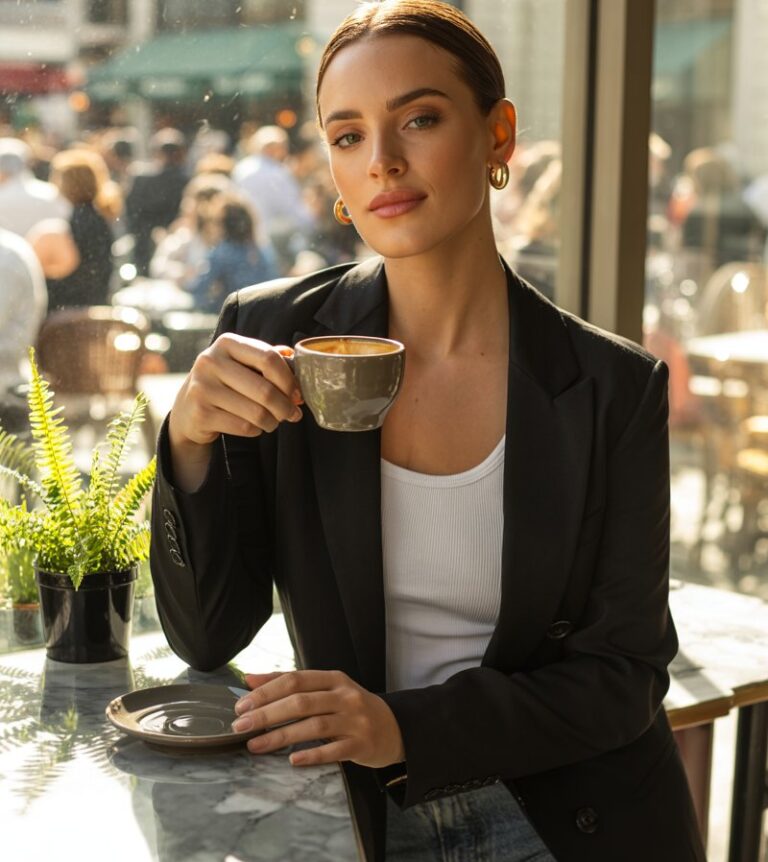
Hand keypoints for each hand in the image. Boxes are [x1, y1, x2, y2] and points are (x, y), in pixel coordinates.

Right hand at [168, 334, 301, 490]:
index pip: (268, 358)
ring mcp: (202, 388)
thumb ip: (270, 360)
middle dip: (285, 406)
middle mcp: (211, 361)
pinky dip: (256, 430)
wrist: (188, 408)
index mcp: (227, 343)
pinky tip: (253, 426)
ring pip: (256, 412)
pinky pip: (243, 427)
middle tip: (293, 414)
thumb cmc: (226, 383)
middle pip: (265, 389)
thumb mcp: (244, 364)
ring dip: (272, 421)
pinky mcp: (200, 414)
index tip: (297, 394)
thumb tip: (298, 363)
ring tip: (273, 421)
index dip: (289, 380)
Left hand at [231, 670, 405, 768]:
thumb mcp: (326, 688)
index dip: (266, 691)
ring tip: (255, 745)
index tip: (242, 705)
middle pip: (301, 702)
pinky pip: (333, 750)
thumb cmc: (352, 707)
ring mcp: (354, 720)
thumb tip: (249, 679)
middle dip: (267, 714)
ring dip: (281, 736)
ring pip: (314, 726)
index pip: (295, 679)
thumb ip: (290, 683)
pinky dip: (312, 755)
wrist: (395, 728)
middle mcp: (345, 696)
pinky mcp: (361, 745)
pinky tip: (293, 760)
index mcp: (333, 679)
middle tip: (240, 726)